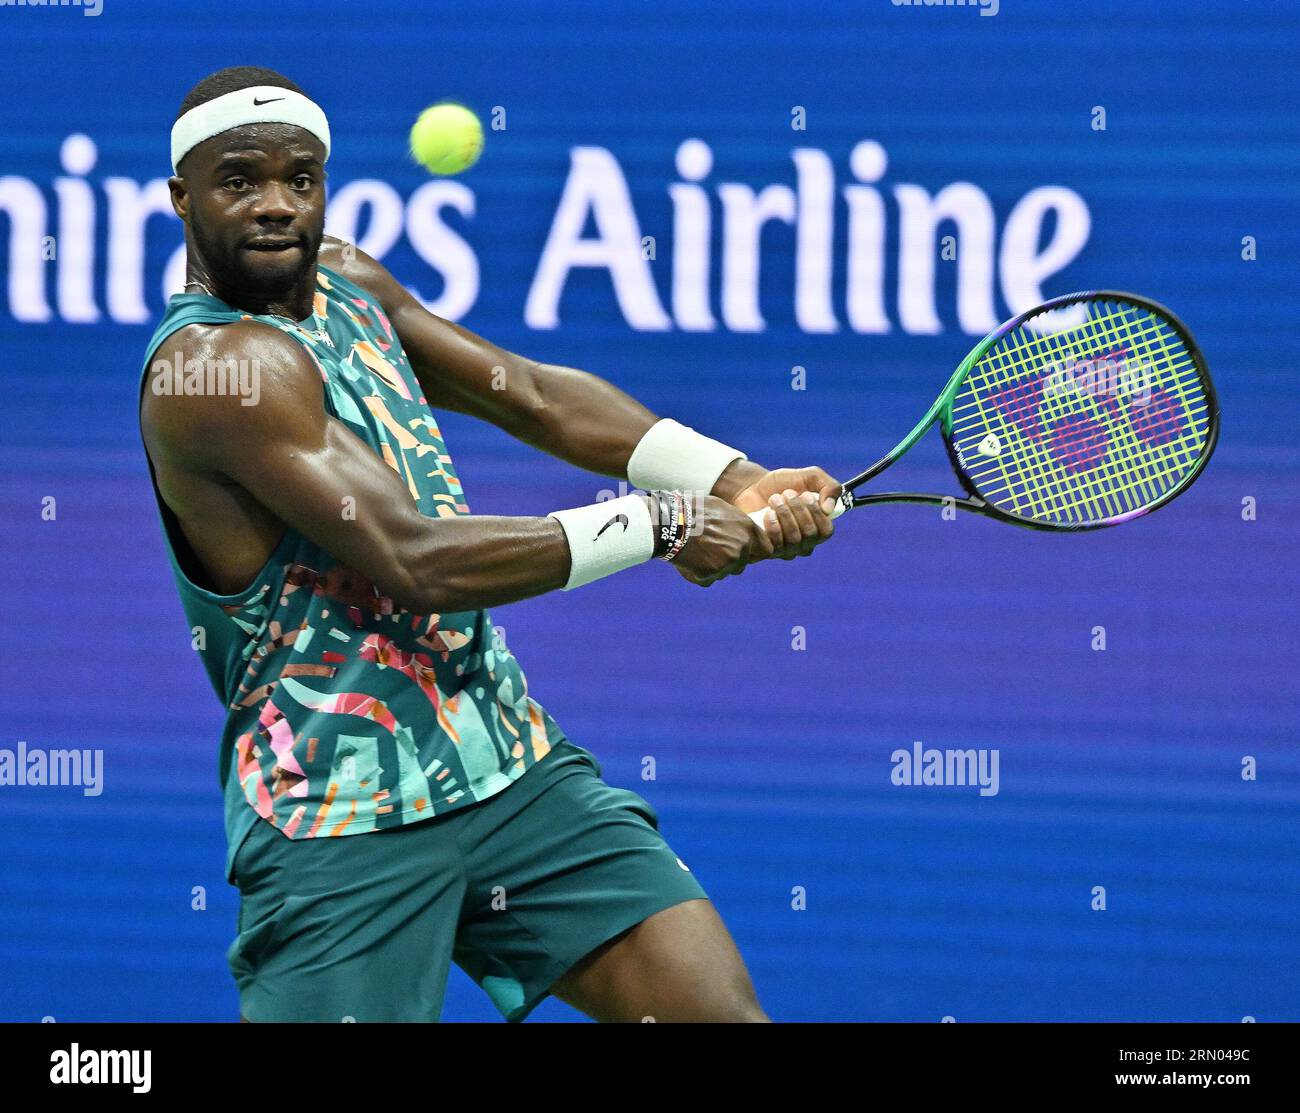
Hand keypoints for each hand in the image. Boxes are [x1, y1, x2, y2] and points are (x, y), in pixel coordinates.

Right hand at [664, 494, 774, 586]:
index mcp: (748, 529)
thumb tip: (739, 528)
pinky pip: (708, 579)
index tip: (745, 552)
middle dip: (729, 561)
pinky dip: (699, 574)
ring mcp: (727, 562)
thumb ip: (735, 521)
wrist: (671, 522)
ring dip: (714, 568)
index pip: (766, 550)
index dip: (754, 553)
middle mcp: (742, 547)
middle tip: (710, 551)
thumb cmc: (693, 510)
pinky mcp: (711, 574)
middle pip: (742, 564)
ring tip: (696, 552)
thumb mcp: (720, 507)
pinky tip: (688, 560)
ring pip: (724, 572)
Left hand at [726, 466, 841, 559]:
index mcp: (818, 527)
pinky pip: (776, 546)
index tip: (805, 494)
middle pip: (810, 534)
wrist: (752, 487)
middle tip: (786, 493)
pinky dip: (773, 525)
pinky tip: (767, 513)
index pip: (826, 531)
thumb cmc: (783, 484)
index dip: (817, 513)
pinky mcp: (769, 550)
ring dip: (785, 514)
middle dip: (798, 509)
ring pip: (794, 540)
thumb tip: (829, 509)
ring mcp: (787, 549)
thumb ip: (829, 486)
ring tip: (774, 499)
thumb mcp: (810, 476)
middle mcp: (805, 543)